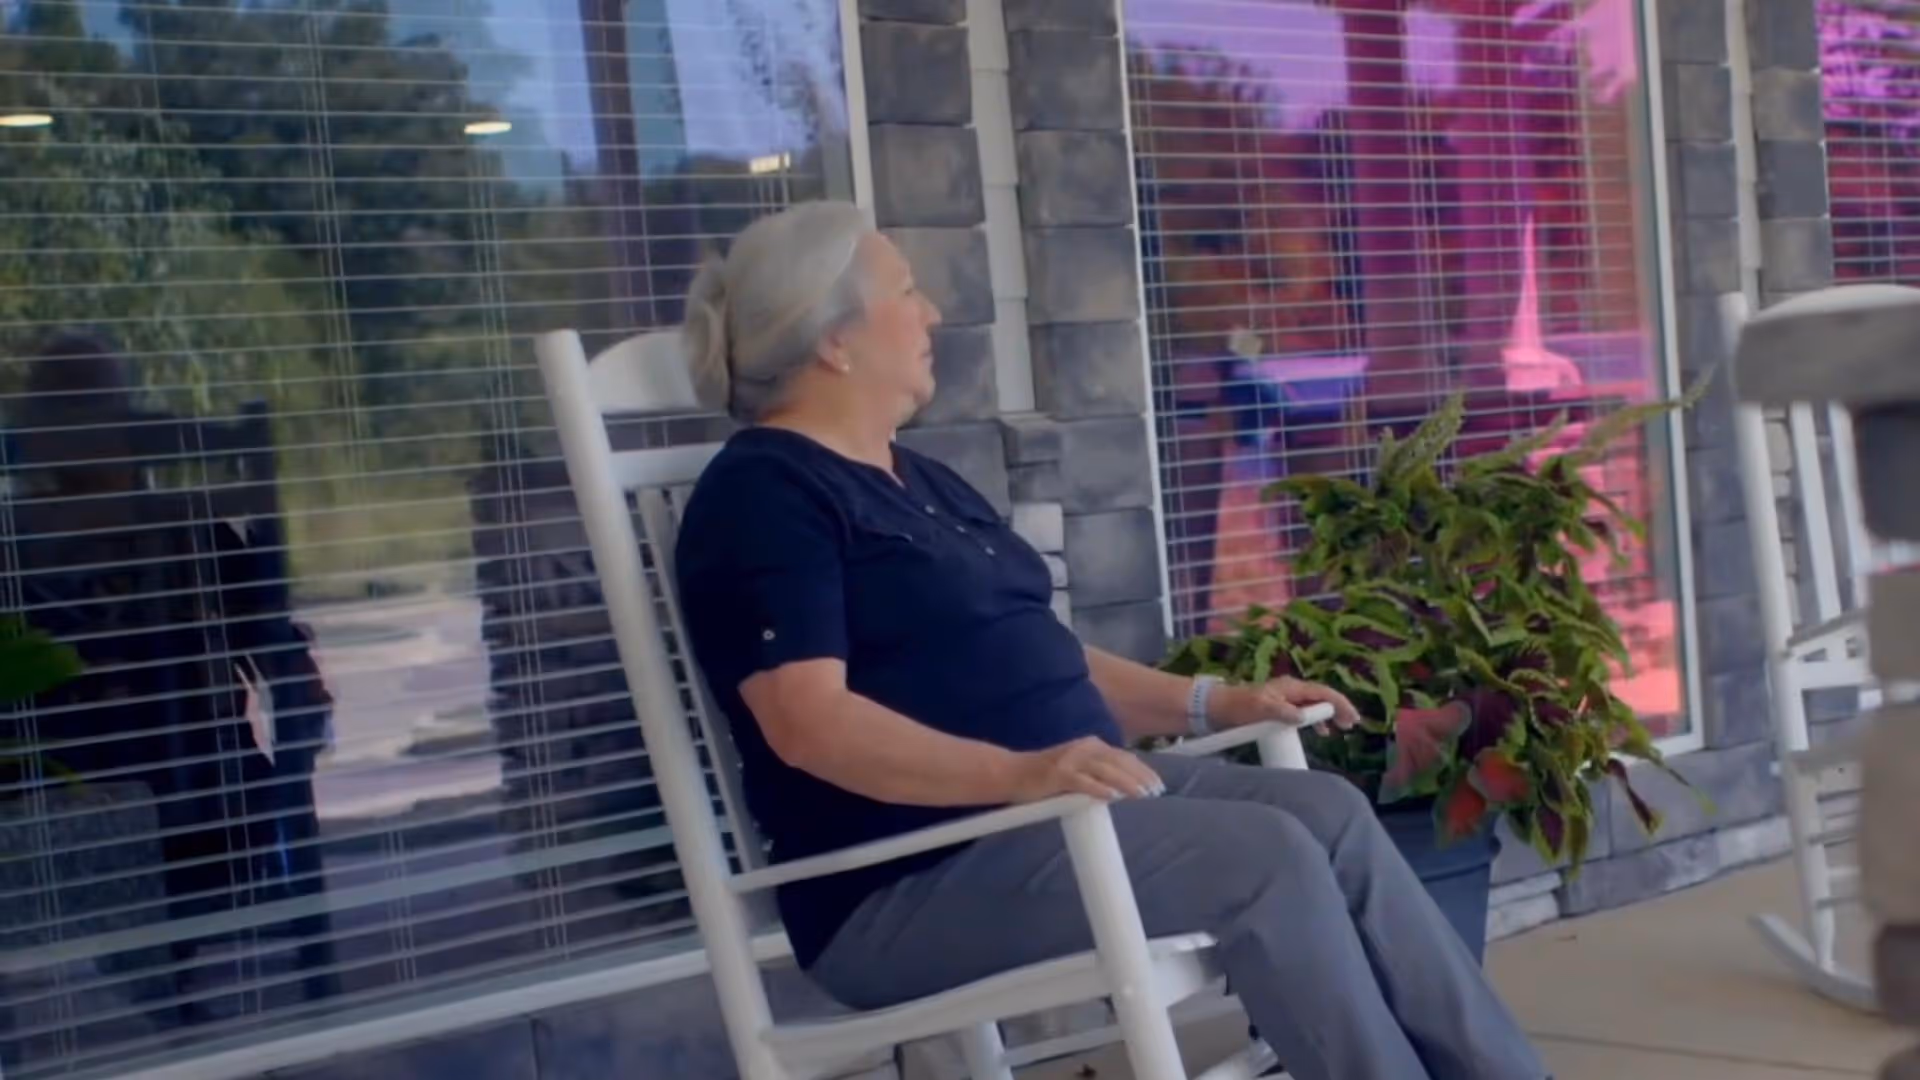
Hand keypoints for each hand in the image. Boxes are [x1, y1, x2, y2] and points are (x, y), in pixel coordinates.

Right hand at [1008, 737, 1164, 802]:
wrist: (1013, 772)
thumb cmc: (1046, 774)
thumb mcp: (1077, 767)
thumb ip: (1097, 771)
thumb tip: (1124, 786)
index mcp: (1091, 746)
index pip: (1124, 757)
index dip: (1143, 770)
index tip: (1158, 784)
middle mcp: (1084, 748)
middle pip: (1119, 762)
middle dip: (1141, 777)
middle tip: (1157, 791)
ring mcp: (1071, 760)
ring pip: (1106, 770)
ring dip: (1126, 783)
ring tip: (1142, 794)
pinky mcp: (1058, 774)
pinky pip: (1083, 782)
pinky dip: (1099, 789)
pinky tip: (1113, 797)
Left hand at [1213, 677, 1361, 732]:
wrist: (1219, 707)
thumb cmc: (1239, 706)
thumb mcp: (1261, 709)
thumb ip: (1283, 712)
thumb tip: (1305, 717)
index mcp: (1291, 687)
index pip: (1323, 693)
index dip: (1340, 704)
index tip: (1353, 718)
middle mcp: (1291, 690)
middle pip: (1322, 697)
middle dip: (1339, 708)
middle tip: (1352, 724)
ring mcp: (1286, 698)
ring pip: (1315, 704)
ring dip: (1329, 715)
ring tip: (1342, 728)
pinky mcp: (1280, 708)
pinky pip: (1305, 712)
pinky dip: (1316, 720)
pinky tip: (1322, 732)